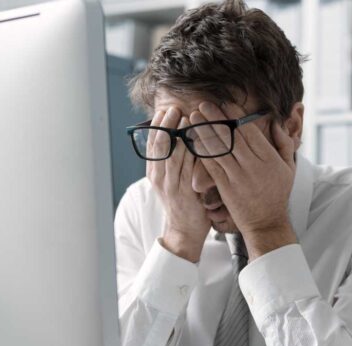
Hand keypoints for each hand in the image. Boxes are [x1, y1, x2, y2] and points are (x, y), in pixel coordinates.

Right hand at [147, 106, 210, 262]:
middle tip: (174, 108)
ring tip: (187, 117)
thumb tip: (180, 136)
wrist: (184, 231)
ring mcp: (170, 185)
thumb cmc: (183, 202)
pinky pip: (188, 168)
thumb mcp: (172, 180)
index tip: (165, 109)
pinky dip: (192, 151)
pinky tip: (199, 139)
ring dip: (179, 134)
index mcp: (153, 172)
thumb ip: (173, 160)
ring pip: (172, 153)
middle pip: (159, 144)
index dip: (157, 125)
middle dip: (166, 124)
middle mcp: (158, 177)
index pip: (151, 143)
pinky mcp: (183, 192)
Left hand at [190, 102, 296, 259]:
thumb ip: (284, 144)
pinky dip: (201, 152)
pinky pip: (211, 166)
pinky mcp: (225, 188)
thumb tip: (275, 124)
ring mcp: (237, 177)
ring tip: (194, 117)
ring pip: (218, 149)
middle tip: (204, 104)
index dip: (235, 116)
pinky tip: (193, 140)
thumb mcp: (288, 167)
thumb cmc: (277, 193)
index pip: (249, 131)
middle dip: (216, 118)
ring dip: (204, 131)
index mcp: (268, 157)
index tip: (224, 103)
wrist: (266, 223)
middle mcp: (252, 165)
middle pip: (231, 136)